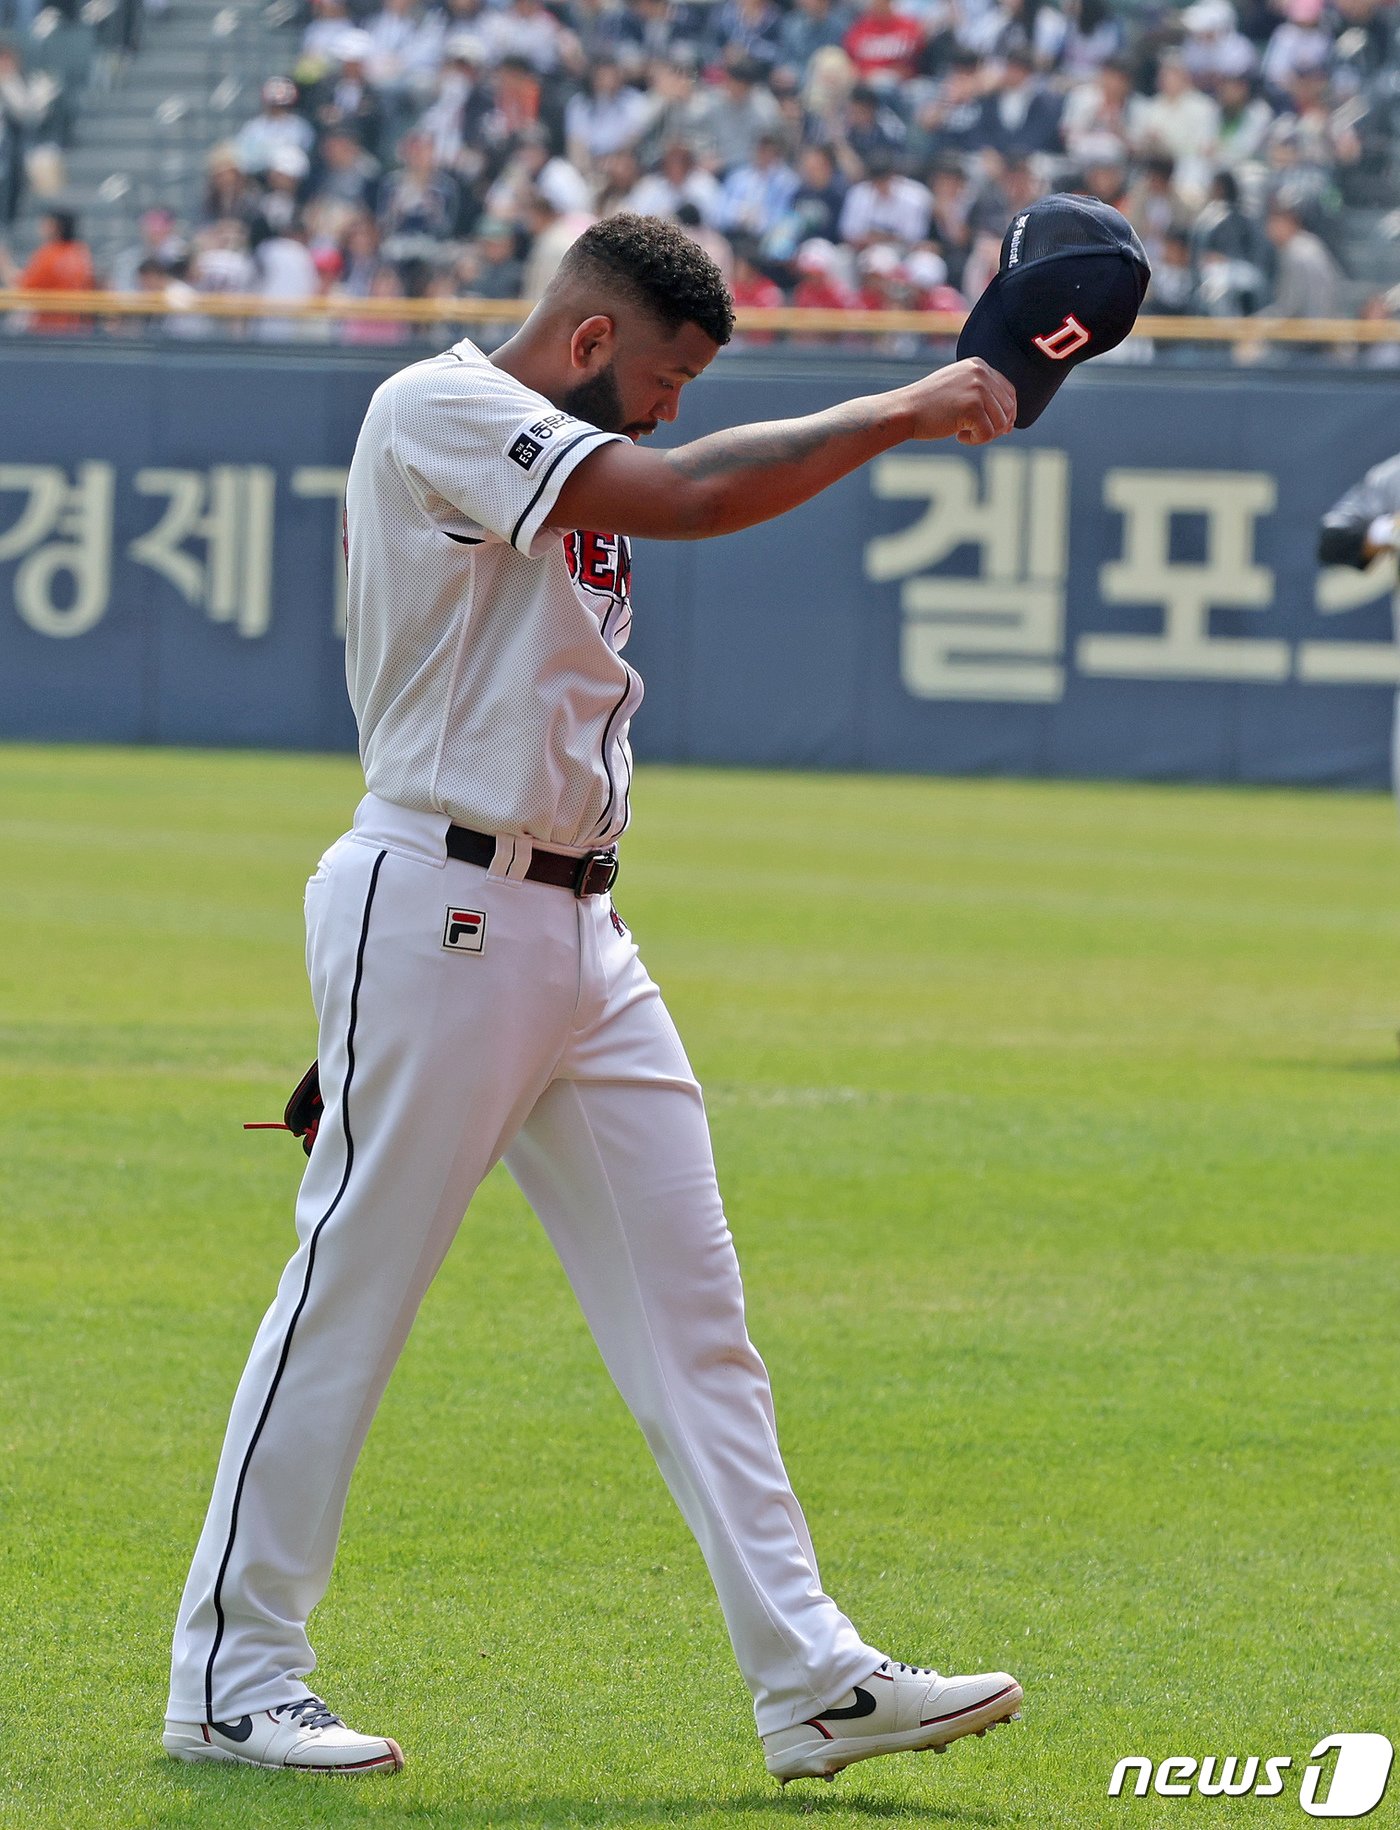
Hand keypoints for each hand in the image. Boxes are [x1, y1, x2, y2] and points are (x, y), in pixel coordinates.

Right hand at [900, 358, 1016, 445]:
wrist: (905, 410)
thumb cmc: (929, 405)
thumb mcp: (958, 388)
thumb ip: (982, 394)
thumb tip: (1011, 421)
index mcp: (979, 365)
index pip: (1008, 391)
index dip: (1006, 413)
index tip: (997, 427)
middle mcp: (981, 373)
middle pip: (1008, 408)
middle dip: (996, 426)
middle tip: (974, 432)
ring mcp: (977, 389)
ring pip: (1001, 423)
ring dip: (985, 434)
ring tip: (963, 433)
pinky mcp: (972, 407)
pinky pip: (988, 434)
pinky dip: (975, 441)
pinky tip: (958, 436)